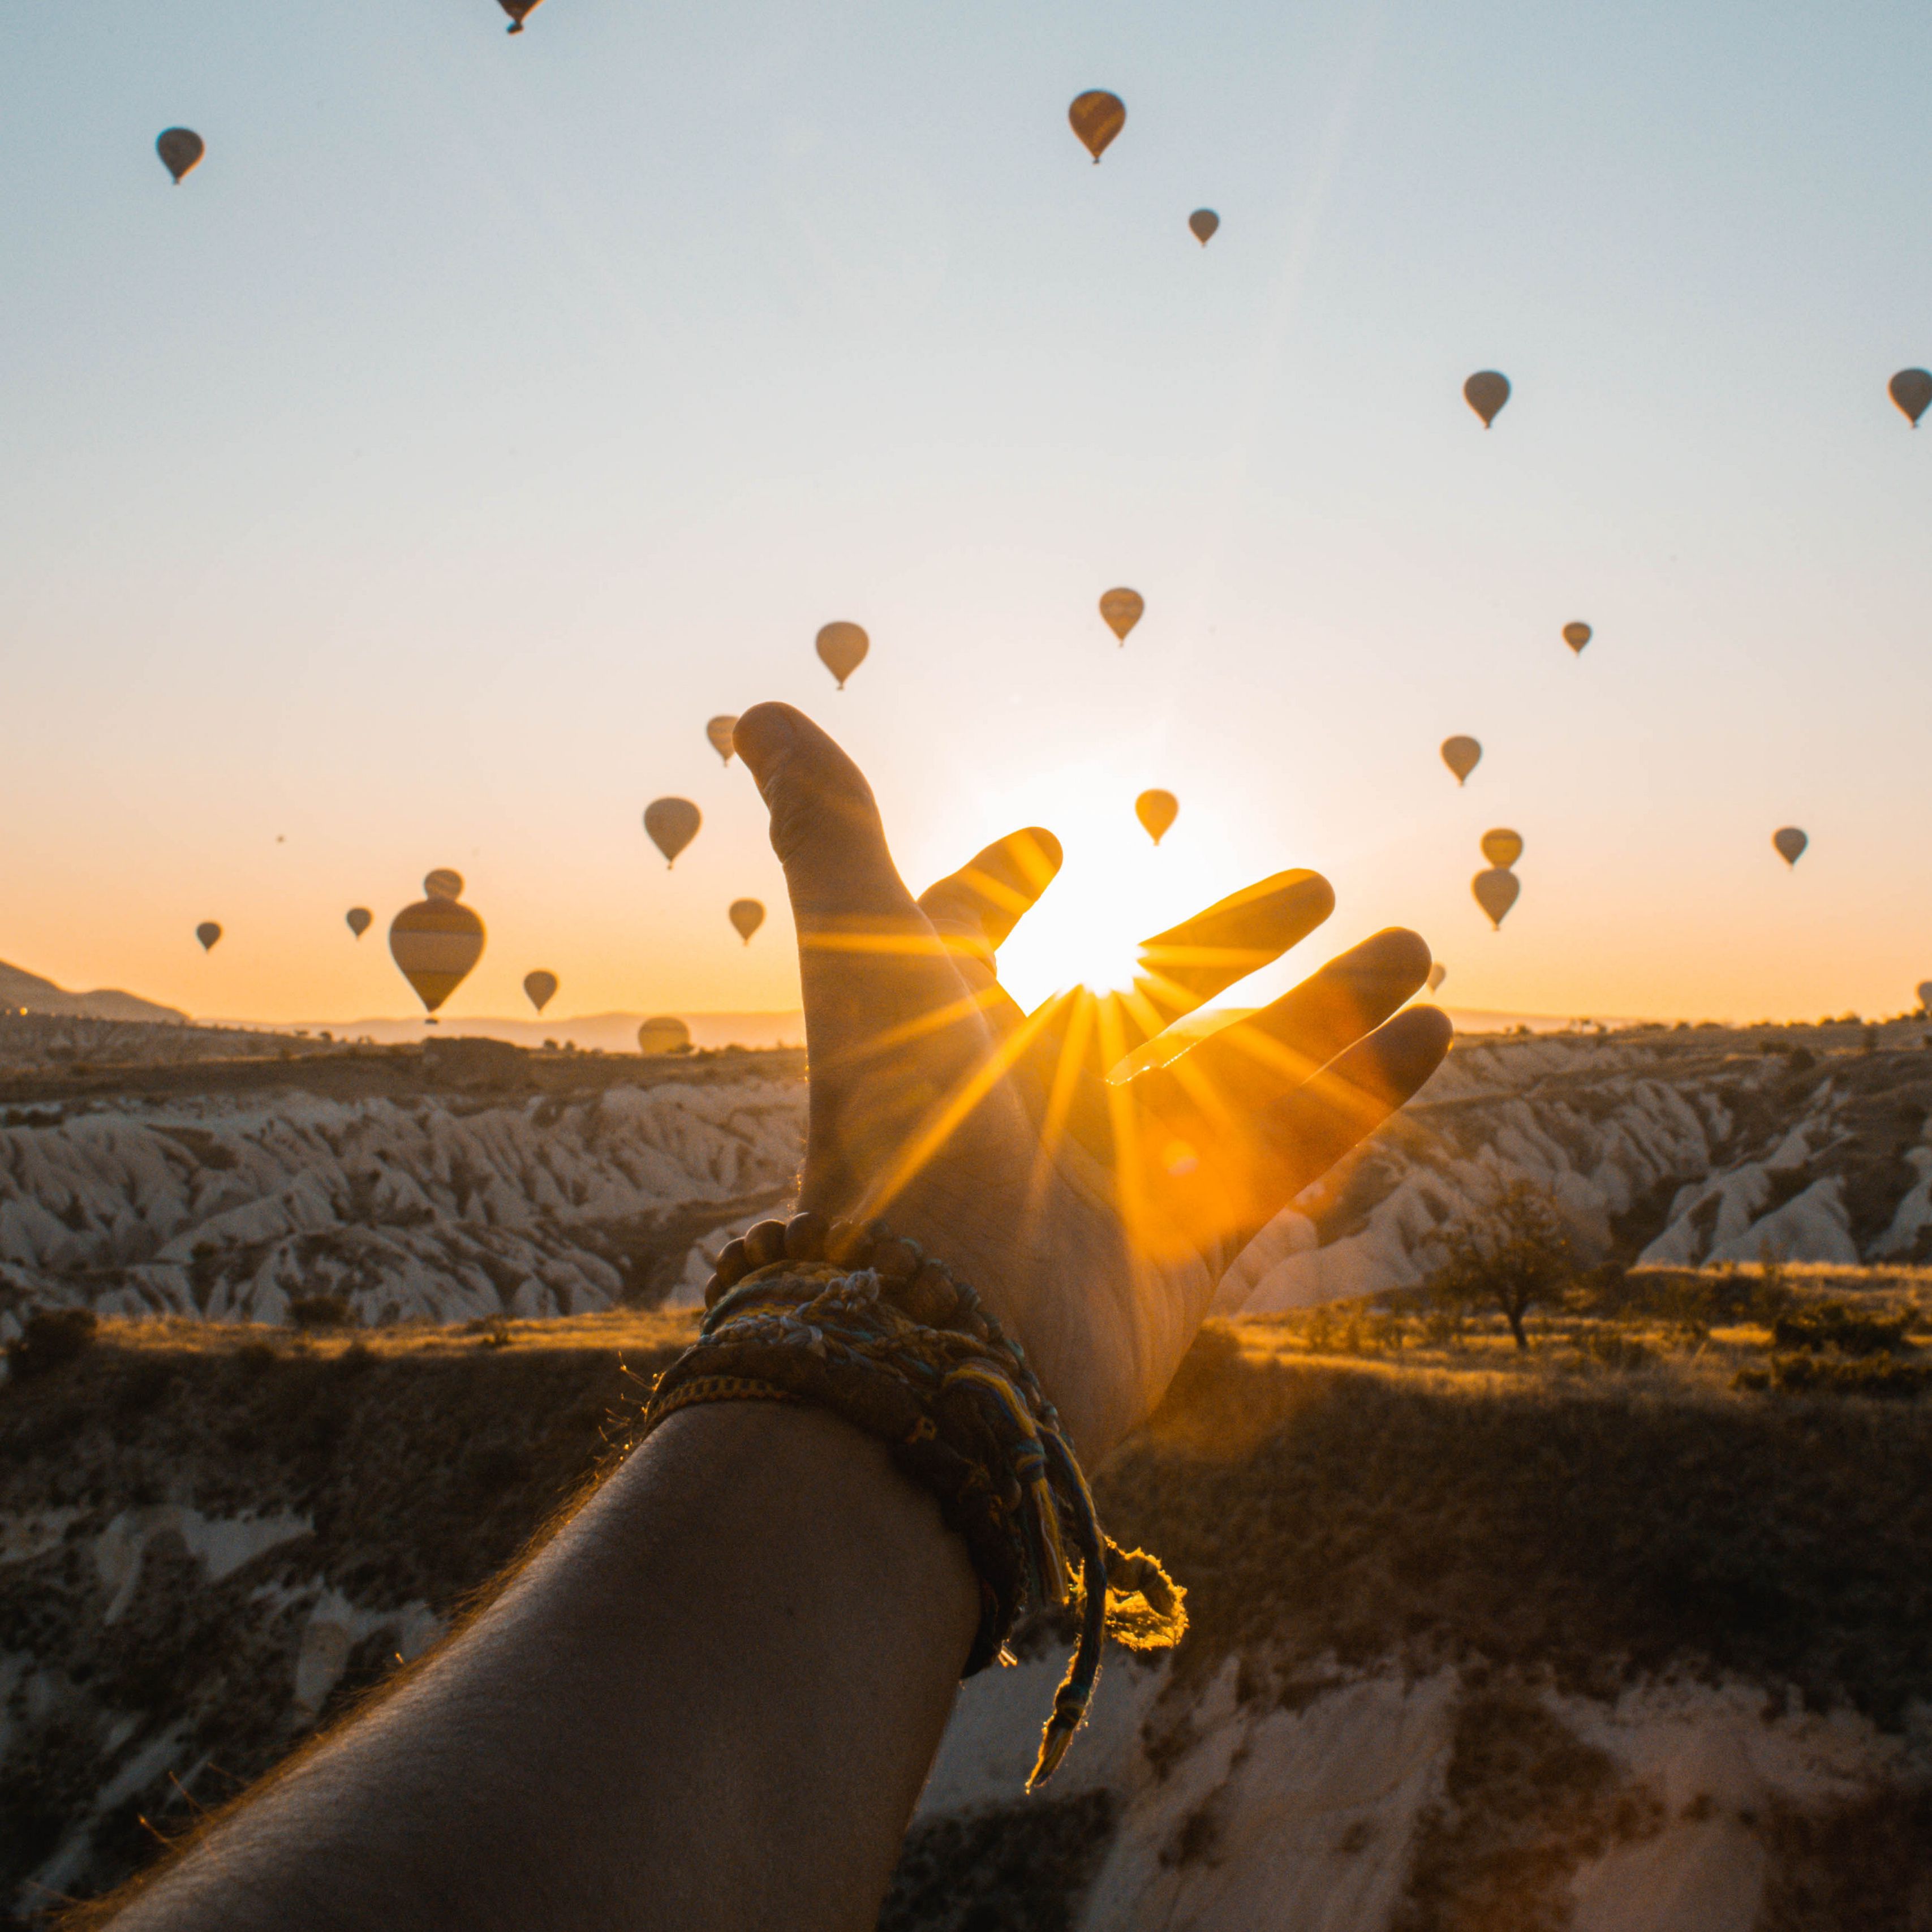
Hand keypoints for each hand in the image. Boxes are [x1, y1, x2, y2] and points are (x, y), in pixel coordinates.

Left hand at [736, 704, 1451, 1460]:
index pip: (969, 945)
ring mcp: (1111, 1183)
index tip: (1045, 845)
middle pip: (1144, 1003)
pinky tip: (1431, 1031)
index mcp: (951, 1036)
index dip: (995, 892)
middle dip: (1230, 943)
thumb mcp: (870, 957)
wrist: (946, 1342)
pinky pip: (1281, 1160)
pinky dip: (1355, 1097)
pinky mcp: (1183, 1256)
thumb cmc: (902, 1134)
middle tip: (1315, 885)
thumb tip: (759, 708)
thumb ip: (831, 834)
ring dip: (1325, 1012)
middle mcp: (1029, 1107)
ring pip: (1235, 1077)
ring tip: (1412, 946)